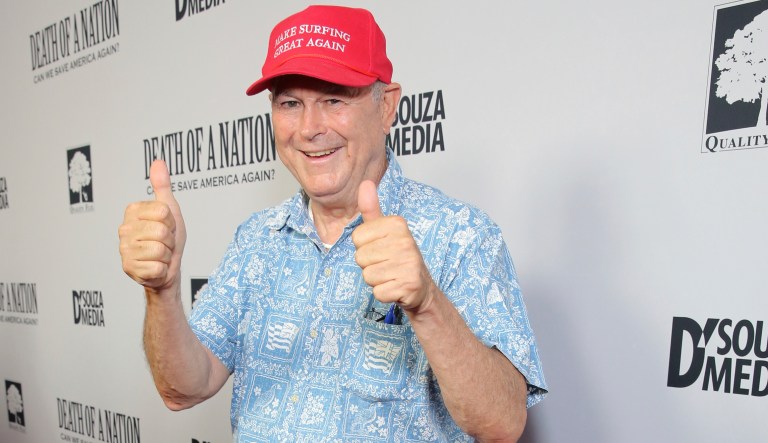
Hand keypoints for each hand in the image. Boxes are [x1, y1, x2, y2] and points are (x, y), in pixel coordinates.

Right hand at [118, 160, 186, 291]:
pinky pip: (157, 267)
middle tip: (164, 242)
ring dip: (166, 255)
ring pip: (160, 250)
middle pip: (162, 231)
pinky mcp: (129, 269)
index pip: (163, 212)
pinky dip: (162, 269)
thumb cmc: (168, 238)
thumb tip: (158, 161)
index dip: (171, 221)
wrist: (166, 268)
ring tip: (159, 254)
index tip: (167, 226)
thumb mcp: (169, 209)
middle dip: (170, 239)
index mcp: (132, 211)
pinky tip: (155, 266)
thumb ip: (162, 186)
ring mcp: (124, 250)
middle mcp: (124, 229)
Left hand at [352, 180, 434, 312]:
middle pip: (360, 257)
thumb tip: (365, 183)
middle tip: (386, 263)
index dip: (364, 246)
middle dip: (369, 264)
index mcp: (397, 224)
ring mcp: (408, 264)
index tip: (381, 248)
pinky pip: (377, 292)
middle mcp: (405, 241)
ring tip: (390, 275)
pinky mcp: (408, 286)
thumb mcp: (385, 230)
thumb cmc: (398, 256)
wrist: (421, 287)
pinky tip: (395, 287)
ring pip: (367, 275)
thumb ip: (371, 208)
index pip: (357, 237)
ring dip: (376, 280)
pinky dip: (384, 294)